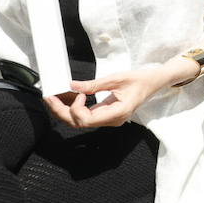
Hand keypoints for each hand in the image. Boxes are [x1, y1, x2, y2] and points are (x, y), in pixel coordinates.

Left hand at [43, 64, 173, 128]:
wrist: (154, 83)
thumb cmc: (140, 80)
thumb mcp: (117, 78)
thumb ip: (93, 84)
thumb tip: (72, 86)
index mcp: (117, 113)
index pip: (87, 120)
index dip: (76, 109)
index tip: (77, 93)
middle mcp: (112, 120)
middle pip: (79, 123)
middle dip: (61, 111)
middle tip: (49, 97)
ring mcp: (108, 119)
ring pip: (80, 121)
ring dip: (65, 110)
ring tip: (55, 97)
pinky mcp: (106, 115)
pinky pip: (86, 116)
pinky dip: (74, 108)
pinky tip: (67, 98)